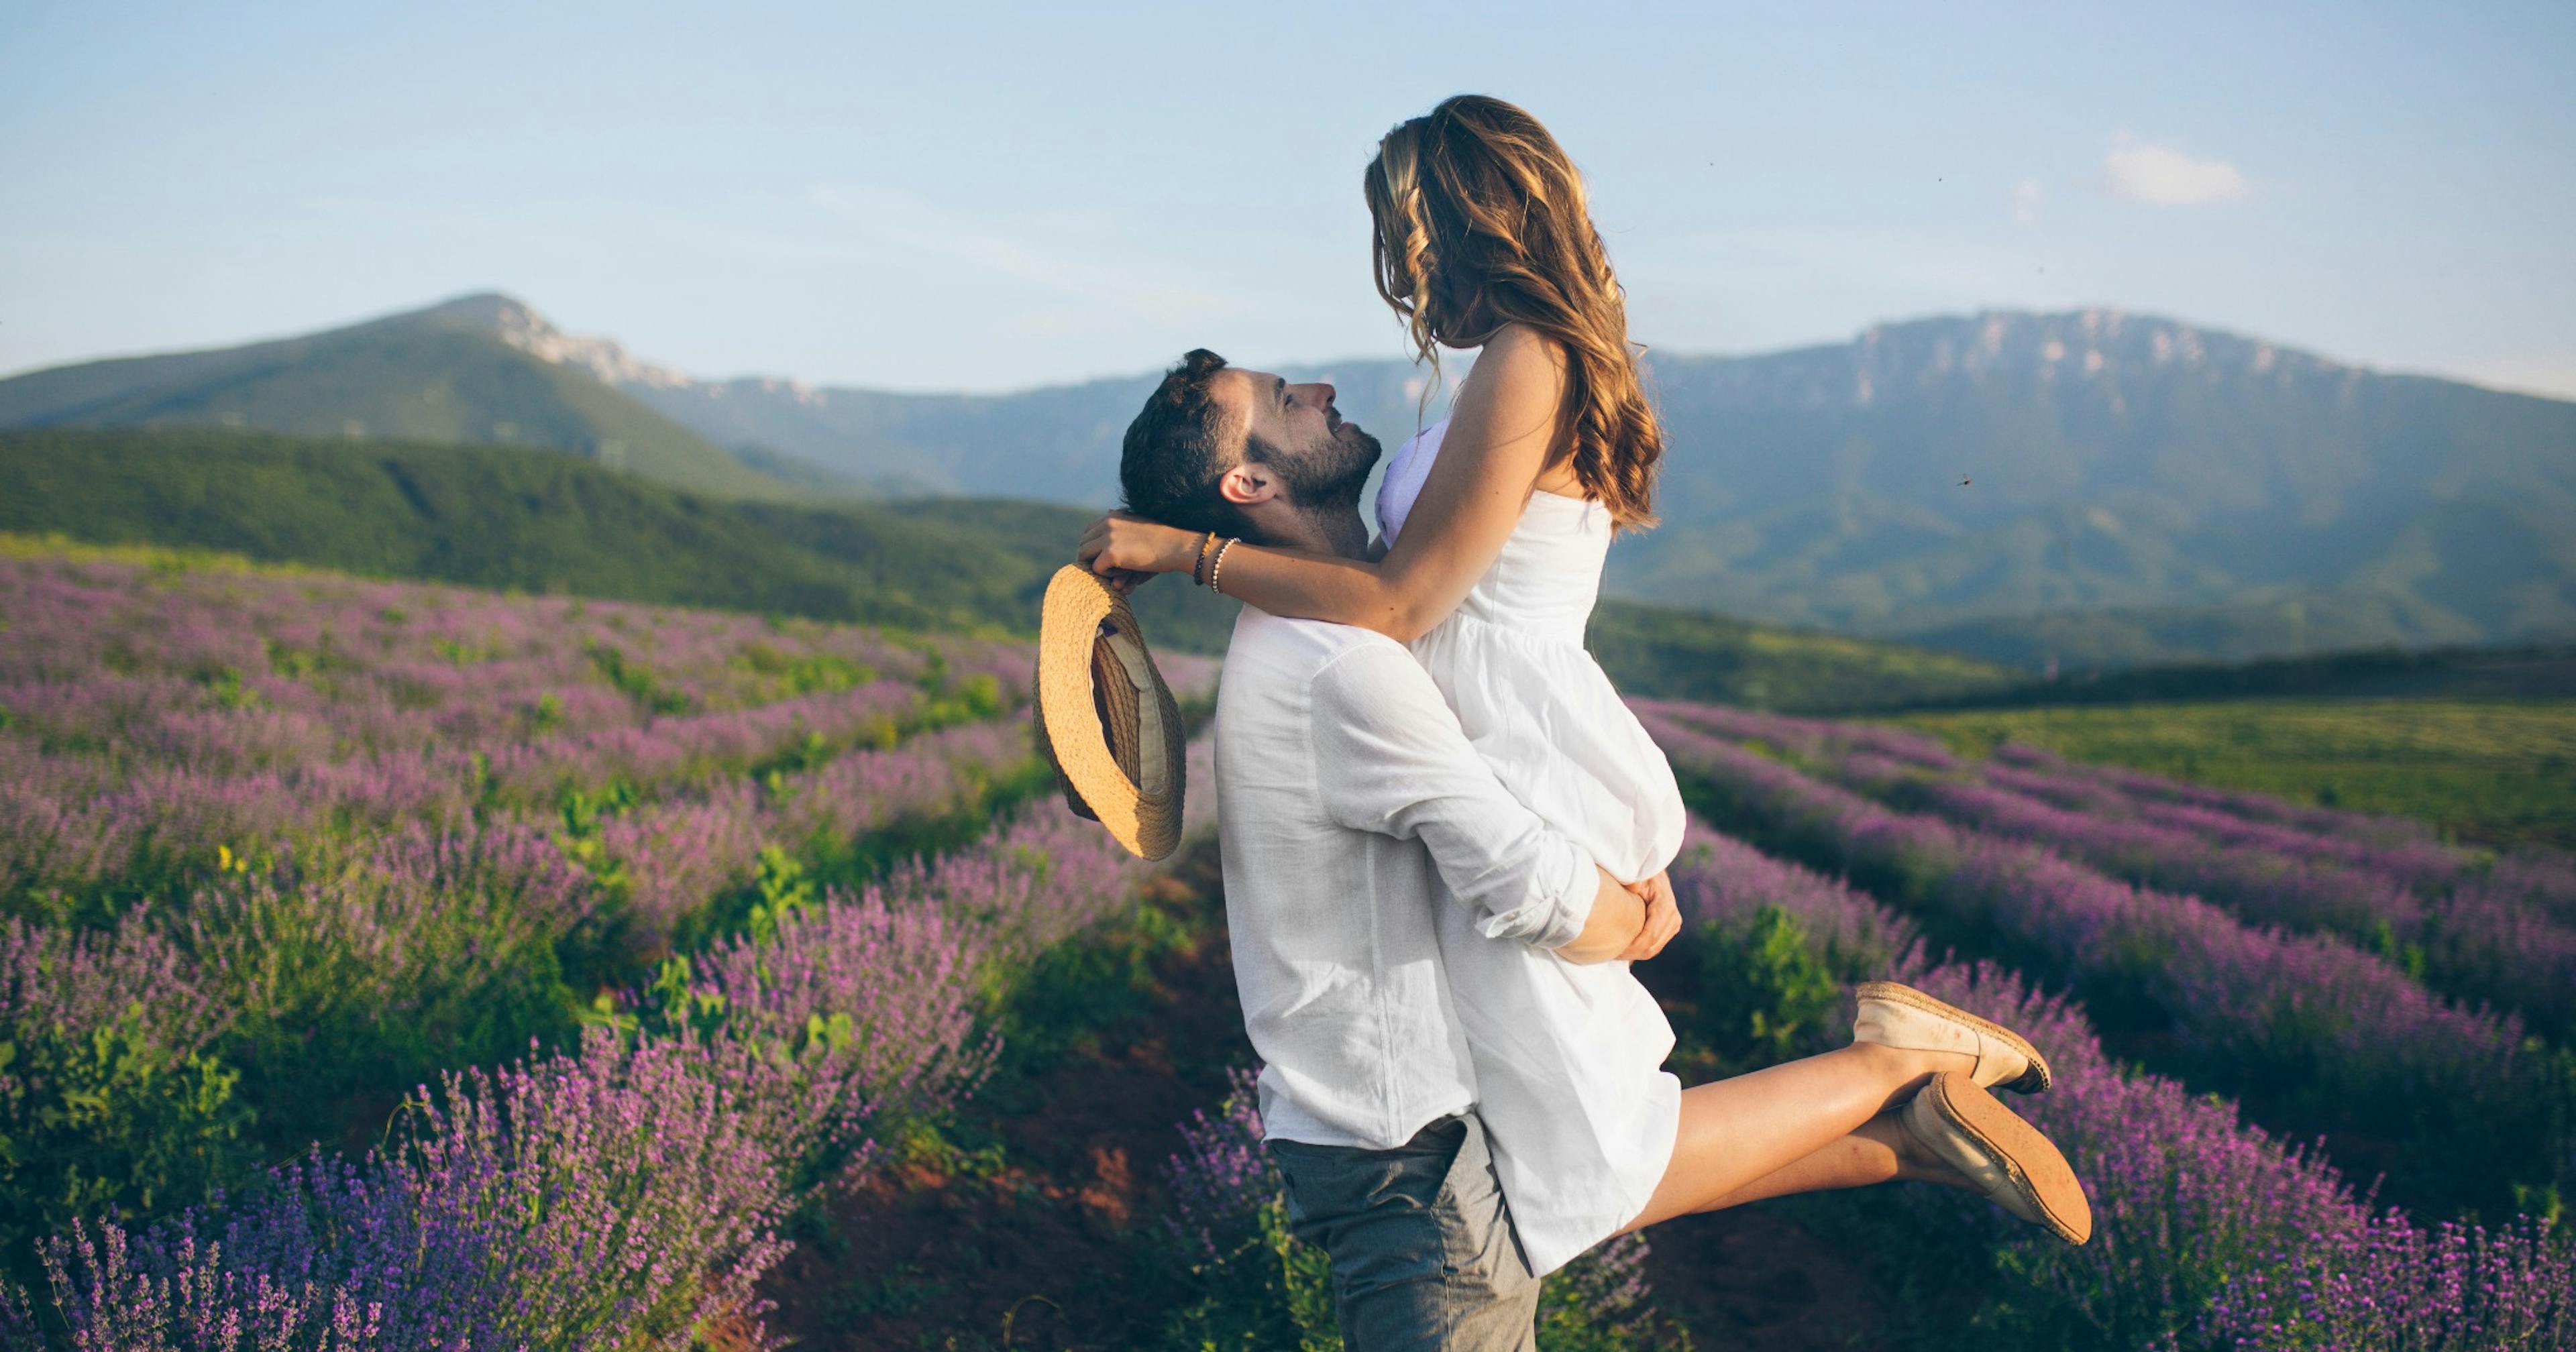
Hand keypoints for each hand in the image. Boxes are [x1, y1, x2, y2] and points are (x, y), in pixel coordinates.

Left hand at [1077, 512, 1204, 584]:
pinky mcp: (1111, 554)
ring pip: (1084, 554)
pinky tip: (1122, 574)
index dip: (1092, 547)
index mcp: (1114, 516)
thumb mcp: (1140, 526)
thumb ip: (1123, 524)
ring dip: (1096, 565)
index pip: (1089, 531)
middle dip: (1089, 558)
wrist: (1177, 546)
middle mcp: (1108, 523)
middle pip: (1083, 543)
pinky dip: (1107, 575)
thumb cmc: (1163, 539)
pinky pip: (1096, 568)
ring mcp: (1108, 537)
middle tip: (1103, 570)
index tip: (1100, 558)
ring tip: (1114, 571)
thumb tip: (1108, 512)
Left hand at [1616, 871, 1680, 961]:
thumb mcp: (1636, 873)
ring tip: (1614, 952)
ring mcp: (1673, 925)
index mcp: (1665, 906)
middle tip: (1609, 954)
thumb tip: (1634, 886)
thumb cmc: (1641, 873)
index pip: (1650, 937)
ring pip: (1653, 950)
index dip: (1632, 947)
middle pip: (1652, 947)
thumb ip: (1633, 880)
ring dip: (1634, 954)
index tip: (1613, 950)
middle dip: (1631, 954)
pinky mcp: (1669, 929)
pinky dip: (1638, 951)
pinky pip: (1654, 947)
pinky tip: (1623, 949)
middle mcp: (1673, 918)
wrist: (1654, 874)